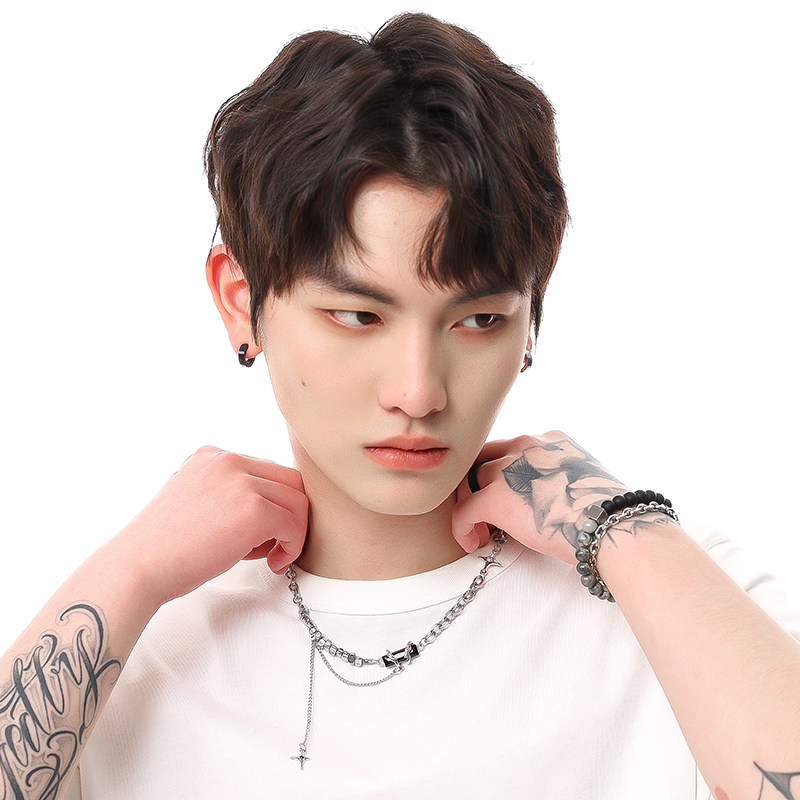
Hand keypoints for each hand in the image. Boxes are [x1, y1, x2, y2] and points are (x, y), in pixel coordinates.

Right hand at [114, 446, 307, 605]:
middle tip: (278, 544)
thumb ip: (232, 498)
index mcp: (212, 456)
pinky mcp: (253, 509)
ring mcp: (242, 482)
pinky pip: (294, 524)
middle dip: (290, 514)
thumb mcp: (197, 503)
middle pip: (290, 480)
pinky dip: (293, 546)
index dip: (273, 504)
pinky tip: (274, 562)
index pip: (266, 471)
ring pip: (297, 501)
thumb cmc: (163, 548)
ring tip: (274, 556)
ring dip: (293, 532)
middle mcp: (228, 460)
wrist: (137, 567)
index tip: (265, 532)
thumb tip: (275, 517)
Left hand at [451, 431, 627, 564]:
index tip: (508, 500)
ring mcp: (509, 469)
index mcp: (548, 441)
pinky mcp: (495, 497)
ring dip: (470, 507)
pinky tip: (472, 542)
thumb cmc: (607, 514)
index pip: (510, 450)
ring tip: (482, 534)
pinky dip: (462, 527)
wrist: (612, 526)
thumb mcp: (584, 480)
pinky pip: (464, 509)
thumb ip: (559, 479)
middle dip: (478, 486)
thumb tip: (543, 502)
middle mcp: (525, 446)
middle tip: (485, 517)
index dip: (501, 476)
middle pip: (483, 460)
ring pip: (469, 482)